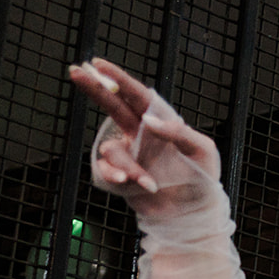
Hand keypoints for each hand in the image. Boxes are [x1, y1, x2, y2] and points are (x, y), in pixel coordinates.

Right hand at [67, 58, 221, 221]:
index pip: (137, 97)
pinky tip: (129, 184)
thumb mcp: (203, 151)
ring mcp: (128, 155)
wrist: (194, 214)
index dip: (118, 79)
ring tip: (150, 184)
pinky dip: (116, 176)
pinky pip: (106, 170)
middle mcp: (140, 136)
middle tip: (76, 71)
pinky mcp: (120, 176)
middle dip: (95, 89)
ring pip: (112, 150)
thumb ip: (180, 133)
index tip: (99, 64)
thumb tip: (150, 120)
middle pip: (112, 106)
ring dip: (128, 166)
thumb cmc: (202, 179)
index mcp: (159, 124)